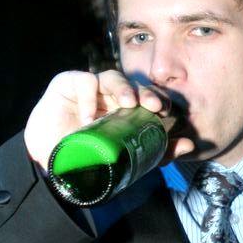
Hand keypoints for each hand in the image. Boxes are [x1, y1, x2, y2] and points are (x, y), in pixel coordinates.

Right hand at [24, 69, 193, 170]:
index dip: (158, 99)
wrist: (52, 165)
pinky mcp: (68, 84)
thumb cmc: (90, 157)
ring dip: (123, 88)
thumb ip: (158, 153)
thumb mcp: (126, 159)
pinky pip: (84, 81)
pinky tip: (90, 116)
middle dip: (146, 92)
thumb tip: (190, 146)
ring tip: (128, 104)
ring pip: (112, 78)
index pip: (146, 97)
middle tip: (154, 105)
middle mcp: (111, 96)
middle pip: (133, 85)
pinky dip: (89, 96)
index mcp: (126, 109)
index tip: (166, 111)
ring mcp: (91, 89)